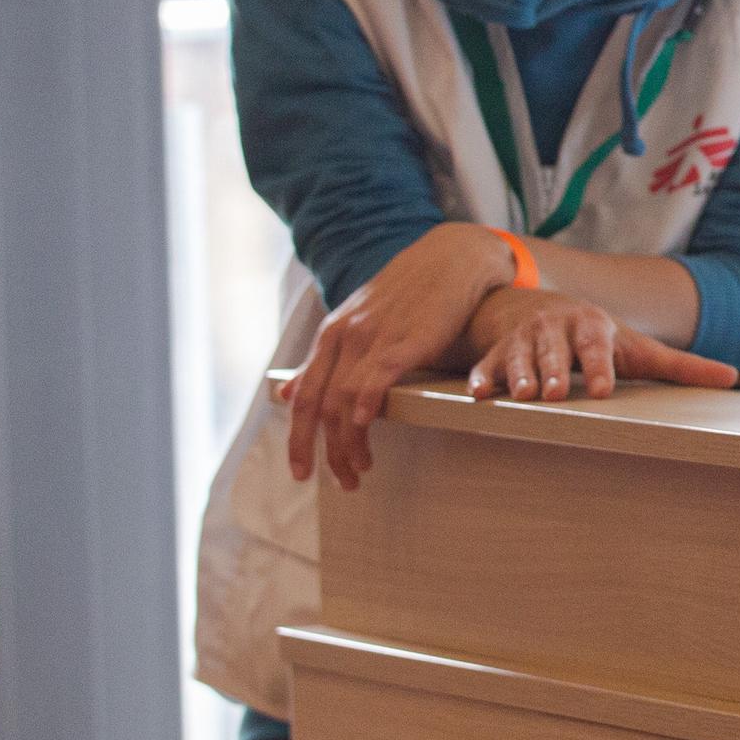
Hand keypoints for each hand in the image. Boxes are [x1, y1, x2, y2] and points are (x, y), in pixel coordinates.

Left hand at [287, 223, 518, 489]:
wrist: (452, 258)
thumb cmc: (412, 293)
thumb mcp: (359, 323)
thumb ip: (325, 359)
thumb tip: (287, 391)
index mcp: (330, 335)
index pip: (301, 397)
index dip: (297, 439)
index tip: (302, 472)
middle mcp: (343, 337)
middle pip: (316, 406)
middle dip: (319, 451)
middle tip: (335, 482)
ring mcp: (371, 338)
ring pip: (343, 402)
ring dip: (348, 443)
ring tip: (361, 469)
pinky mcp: (403, 339)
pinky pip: (373, 380)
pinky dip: (366, 407)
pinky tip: (369, 428)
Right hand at [465, 289, 738, 406]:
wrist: (543, 309)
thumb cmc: (600, 338)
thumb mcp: (639, 348)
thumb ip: (682, 366)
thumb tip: (733, 377)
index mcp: (594, 328)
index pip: (597, 348)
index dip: (597, 368)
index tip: (598, 389)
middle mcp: (557, 329)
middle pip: (555, 353)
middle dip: (552, 372)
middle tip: (549, 395)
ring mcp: (525, 340)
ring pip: (519, 358)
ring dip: (518, 376)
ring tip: (519, 396)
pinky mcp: (497, 353)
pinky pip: (485, 365)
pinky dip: (480, 377)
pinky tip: (476, 392)